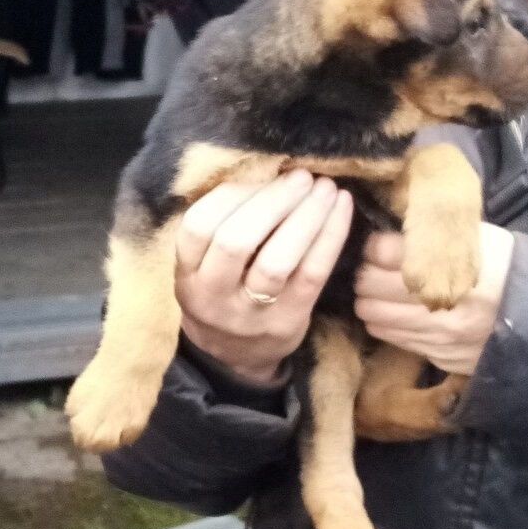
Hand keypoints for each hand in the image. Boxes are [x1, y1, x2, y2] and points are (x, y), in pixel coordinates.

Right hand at [176, 170, 354, 386]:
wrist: (235, 357)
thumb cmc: (221, 294)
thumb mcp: (201, 269)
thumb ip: (218, 229)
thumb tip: (262, 171)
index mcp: (186, 275)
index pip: (198, 227)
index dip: (231, 194)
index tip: (261, 173)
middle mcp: (213, 297)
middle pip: (236, 242)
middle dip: (272, 201)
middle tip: (301, 176)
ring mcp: (252, 313)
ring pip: (277, 260)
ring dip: (305, 216)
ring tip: (324, 187)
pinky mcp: (290, 321)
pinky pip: (312, 274)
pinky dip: (330, 236)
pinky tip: (341, 207)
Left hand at [354, 224, 513, 376]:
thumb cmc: (507, 268)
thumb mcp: (479, 238)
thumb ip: (435, 236)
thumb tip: (389, 237)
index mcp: (456, 264)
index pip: (386, 252)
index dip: (374, 247)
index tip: (375, 247)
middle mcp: (446, 302)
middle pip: (372, 285)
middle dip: (365, 274)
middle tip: (371, 268)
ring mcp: (441, 334)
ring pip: (375, 316)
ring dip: (370, 302)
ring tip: (377, 292)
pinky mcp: (441, 355)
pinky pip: (394, 338)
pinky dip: (386, 324)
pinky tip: (394, 314)